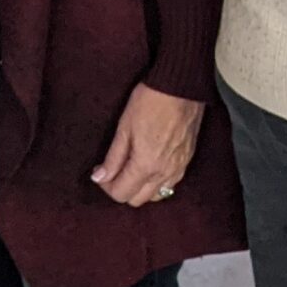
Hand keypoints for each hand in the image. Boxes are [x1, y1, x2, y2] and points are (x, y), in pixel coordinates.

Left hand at [91, 85, 203, 206]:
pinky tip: (148, 167)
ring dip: (140, 188)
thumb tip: (99, 177)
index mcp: (146, 166)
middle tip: (111, 170)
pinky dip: (156, 182)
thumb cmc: (150, 102)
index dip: (106, 186)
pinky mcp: (187, 160)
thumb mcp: (124, 129)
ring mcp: (179, 168)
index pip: (122, 193)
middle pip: (138, 200)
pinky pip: (170, 184)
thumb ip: (112, 158)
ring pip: (156, 195)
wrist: (181, 87)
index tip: (99, 171)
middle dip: (121, 189)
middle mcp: (165, 173)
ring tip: (129, 169)